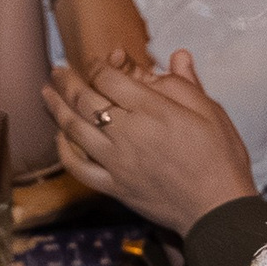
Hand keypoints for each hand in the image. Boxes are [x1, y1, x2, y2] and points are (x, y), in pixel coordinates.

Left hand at [43, 48, 258, 232]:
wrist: (218, 209)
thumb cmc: (220, 159)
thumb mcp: (212, 113)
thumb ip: (187, 84)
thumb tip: (176, 56)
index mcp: (153, 110)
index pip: (109, 78)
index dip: (97, 66)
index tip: (94, 62)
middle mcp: (128, 132)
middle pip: (85, 99)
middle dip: (68, 81)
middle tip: (58, 71)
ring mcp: (117, 161)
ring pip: (75, 129)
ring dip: (56, 108)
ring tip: (46, 93)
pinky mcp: (114, 186)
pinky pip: (79, 167)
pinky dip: (65, 151)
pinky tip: (60, 137)